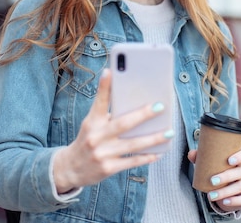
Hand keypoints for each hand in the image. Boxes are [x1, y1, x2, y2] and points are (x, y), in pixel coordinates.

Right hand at [52, 69, 171, 192]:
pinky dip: (147, 157)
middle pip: (123, 123)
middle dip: (143, 114)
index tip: (110, 71)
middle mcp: (96, 136)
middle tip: (160, 106)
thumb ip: (107, 114)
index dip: (104, 86)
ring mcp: (102, 153)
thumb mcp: (91, 124)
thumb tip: (133, 102)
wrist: (71, 168)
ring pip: (133, 144)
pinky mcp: (108, 168)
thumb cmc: (88, 140)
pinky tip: (159, 152)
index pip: (99, 101)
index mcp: (92, 121)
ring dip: (153, 138)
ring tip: (169, 132)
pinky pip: (132, 161)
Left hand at [188, 148, 240, 212]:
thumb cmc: (217, 173)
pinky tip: (224, 202)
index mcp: (238, 161)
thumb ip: (200, 158)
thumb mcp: (209, 165)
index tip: (229, 161)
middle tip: (212, 181)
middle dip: (227, 176)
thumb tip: (191, 153)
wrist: (223, 192)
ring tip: (211, 196)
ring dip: (226, 191)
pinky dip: (235, 201)